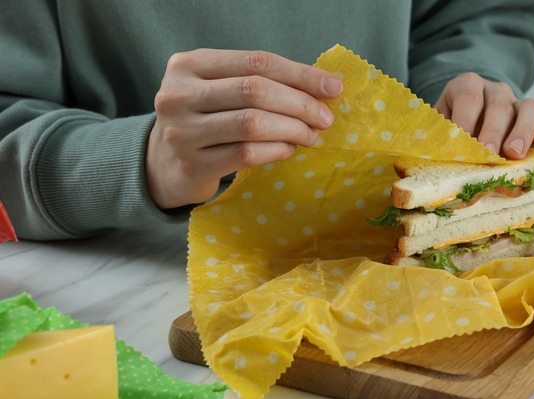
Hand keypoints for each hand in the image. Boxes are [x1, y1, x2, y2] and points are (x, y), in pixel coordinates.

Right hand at [146, 49, 342, 208]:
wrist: (164, 164)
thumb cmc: (206, 120)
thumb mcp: (222, 90)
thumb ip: (263, 82)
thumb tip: (326, 87)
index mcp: (188, 65)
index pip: (256, 61)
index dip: (300, 74)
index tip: (333, 87)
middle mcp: (178, 94)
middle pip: (255, 90)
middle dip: (300, 104)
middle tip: (324, 118)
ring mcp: (180, 131)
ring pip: (252, 124)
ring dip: (291, 129)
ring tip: (310, 135)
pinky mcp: (190, 165)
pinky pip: (246, 154)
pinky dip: (276, 150)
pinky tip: (288, 150)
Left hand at [434, 73, 533, 158]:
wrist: (471, 121)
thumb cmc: (452, 129)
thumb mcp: (439, 126)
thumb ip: (438, 135)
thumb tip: (433, 154)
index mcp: (466, 86)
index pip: (468, 97)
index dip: (465, 120)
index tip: (462, 144)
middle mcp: (495, 91)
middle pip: (498, 106)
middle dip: (493, 132)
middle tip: (489, 154)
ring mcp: (518, 103)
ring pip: (529, 108)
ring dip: (522, 131)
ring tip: (514, 154)